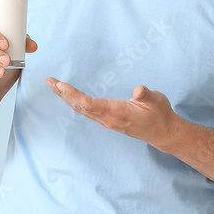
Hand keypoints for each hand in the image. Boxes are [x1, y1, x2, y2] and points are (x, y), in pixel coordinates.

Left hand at [45, 78, 181, 150]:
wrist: (163, 132)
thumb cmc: (160, 114)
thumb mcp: (157, 101)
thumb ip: (147, 95)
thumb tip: (139, 89)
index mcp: (118, 112)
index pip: (90, 104)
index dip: (74, 94)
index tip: (61, 85)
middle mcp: (108, 118)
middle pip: (80, 106)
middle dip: (63, 94)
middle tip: (50, 81)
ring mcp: (107, 121)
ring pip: (81, 109)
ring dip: (66, 98)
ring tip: (55, 86)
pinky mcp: (108, 120)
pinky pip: (87, 111)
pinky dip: (75, 102)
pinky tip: (70, 97)